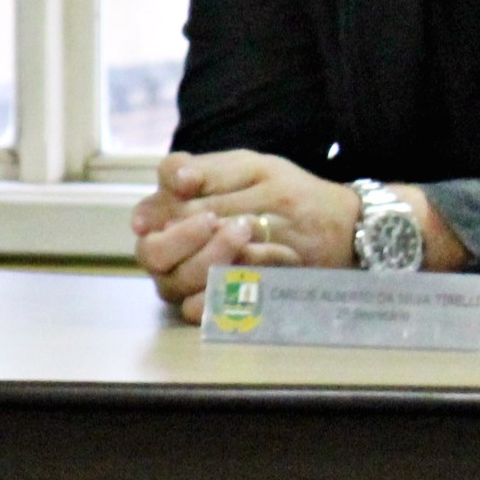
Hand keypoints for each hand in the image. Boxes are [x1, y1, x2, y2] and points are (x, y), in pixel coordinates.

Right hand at [131, 149, 343, 322]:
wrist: (333, 229)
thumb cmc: (283, 194)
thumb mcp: (249, 170)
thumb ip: (208, 171)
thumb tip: (177, 180)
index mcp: (173, 212)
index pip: (147, 212)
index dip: (159, 209)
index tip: (194, 195)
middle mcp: (174, 251)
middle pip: (151, 254)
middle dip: (186, 238)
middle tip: (228, 224)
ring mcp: (191, 283)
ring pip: (176, 284)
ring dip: (216, 258)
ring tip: (252, 236)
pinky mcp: (215, 308)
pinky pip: (203, 309)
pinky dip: (236, 286)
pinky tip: (268, 266)